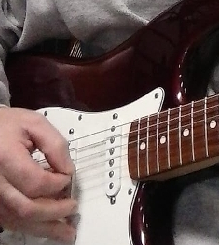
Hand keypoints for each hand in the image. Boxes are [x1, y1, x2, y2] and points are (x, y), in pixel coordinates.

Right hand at [0, 107, 76, 242]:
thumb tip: (68, 170)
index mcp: (6, 158)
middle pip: (27, 208)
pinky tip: (48, 227)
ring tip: (67, 231)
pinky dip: (32, 226)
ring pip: (19, 220)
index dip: (57, 183)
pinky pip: (12, 221)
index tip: (69, 177)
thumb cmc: (8, 126)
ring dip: (46, 228)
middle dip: (55, 212)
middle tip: (73, 207)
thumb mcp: (34, 124)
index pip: (35, 182)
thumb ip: (55, 144)